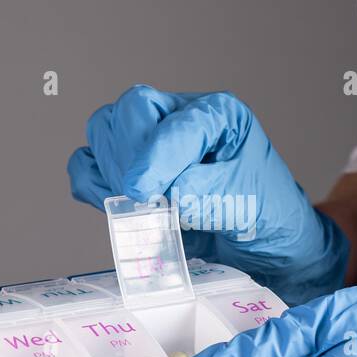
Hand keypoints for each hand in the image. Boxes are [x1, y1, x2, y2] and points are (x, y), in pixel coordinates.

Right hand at [67, 85, 348, 304]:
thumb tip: (157, 193)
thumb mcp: (245, 203)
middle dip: (131, 157)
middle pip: (129, 111)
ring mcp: (152, 141)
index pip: (172, 121)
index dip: (154, 158)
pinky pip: (89, 163)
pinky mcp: (132, 170)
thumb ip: (201, 193)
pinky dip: (92, 184)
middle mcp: (180, 117)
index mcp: (217, 114)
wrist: (267, 245)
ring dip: (111, 170)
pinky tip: (119, 207)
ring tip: (141, 205)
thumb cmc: (266, 216)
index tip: (145, 194)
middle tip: (147, 199)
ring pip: (104, 131)